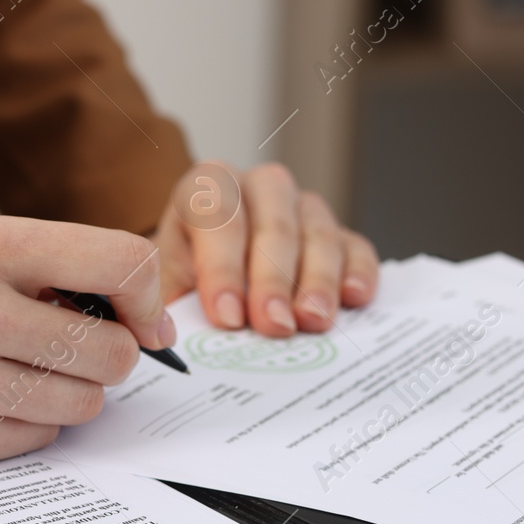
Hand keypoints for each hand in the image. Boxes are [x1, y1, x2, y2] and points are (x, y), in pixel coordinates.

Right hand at [0, 216, 176, 466]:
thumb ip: (45, 271)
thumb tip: (140, 320)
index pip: (123, 263)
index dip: (149, 297)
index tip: (142, 317)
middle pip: (114, 352)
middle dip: (106, 355)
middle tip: (65, 348)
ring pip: (84, 404)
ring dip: (65, 393)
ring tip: (13, 372)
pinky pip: (38, 439)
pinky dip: (23, 425)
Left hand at [150, 161, 378, 334]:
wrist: (209, 268)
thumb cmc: (185, 273)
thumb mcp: (165, 280)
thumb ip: (168, 301)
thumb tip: (172, 336)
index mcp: (207, 187)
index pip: (217, 219)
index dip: (222, 270)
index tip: (227, 318)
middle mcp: (259, 188)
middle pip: (273, 227)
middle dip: (273, 281)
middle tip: (274, 325)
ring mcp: (303, 207)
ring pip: (318, 234)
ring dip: (317, 281)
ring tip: (312, 321)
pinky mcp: (339, 234)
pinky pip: (355, 247)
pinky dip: (358, 272)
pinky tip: (354, 298)